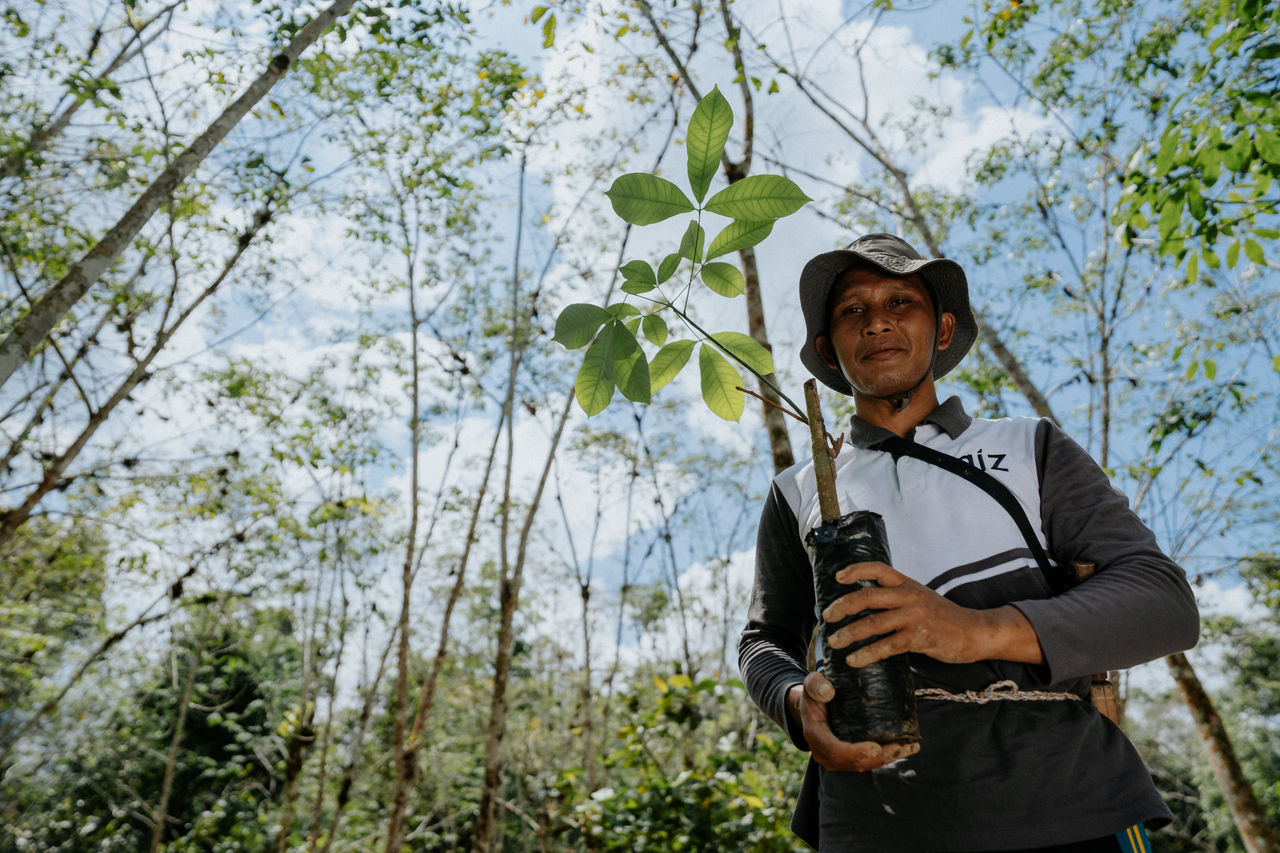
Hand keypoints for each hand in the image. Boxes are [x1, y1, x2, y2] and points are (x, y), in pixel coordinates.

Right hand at [788, 672, 919, 771]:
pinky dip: (886, 757)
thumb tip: (829, 691)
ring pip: (863, 765)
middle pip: (853, 763)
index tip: (875, 747)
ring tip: (909, 747)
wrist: (812, 706)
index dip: (855, 752)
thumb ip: (816, 684)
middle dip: (879, 757)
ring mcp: (835, 759)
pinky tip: (905, 748)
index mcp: (815, 734)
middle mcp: (823, 752)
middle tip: (902, 746)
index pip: (835, 750)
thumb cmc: (815, 692)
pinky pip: (866, 762)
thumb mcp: (812, 683)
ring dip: (887, 758)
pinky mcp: (847, 759)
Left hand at [822, 562, 1044, 667]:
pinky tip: (854, 660)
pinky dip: (867, 653)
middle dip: (842, 606)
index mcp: (907, 583)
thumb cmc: (943, 618)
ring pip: (873, 623)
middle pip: (867, 596)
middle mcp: (909, 596)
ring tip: (834, 642)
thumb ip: (897, 598)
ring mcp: (914, 616)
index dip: (856, 570)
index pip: (878, 568)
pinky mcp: (919, 637)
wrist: (974, 632)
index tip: (838, 577)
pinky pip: (886, 646)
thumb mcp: (920, 598)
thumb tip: (864, 605)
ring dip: (849, 633)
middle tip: (826, 617)